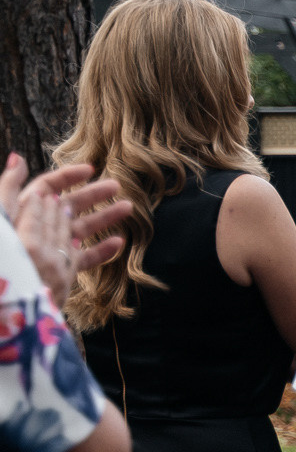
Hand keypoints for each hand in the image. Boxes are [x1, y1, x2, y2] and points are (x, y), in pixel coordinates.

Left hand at [4, 155, 130, 298]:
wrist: (11, 292)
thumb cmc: (3, 252)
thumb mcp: (2, 214)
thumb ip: (8, 187)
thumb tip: (18, 159)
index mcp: (26, 210)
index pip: (49, 186)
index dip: (68, 176)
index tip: (90, 169)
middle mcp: (42, 227)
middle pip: (71, 204)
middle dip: (94, 193)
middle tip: (116, 186)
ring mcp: (55, 248)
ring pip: (83, 228)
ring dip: (105, 217)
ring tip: (127, 208)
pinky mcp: (63, 269)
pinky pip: (85, 258)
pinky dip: (102, 251)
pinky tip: (118, 243)